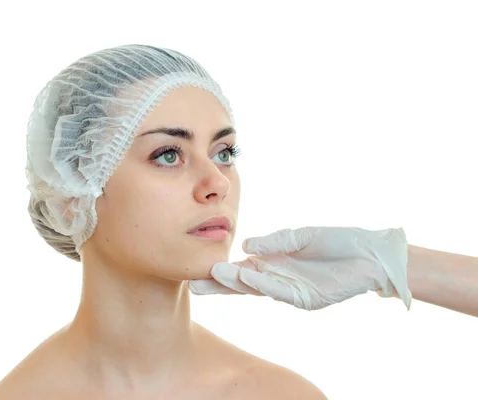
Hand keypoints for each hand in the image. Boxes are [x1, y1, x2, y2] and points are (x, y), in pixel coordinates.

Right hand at [189, 227, 411, 310]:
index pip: (242, 269)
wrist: (371, 256)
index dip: (221, 271)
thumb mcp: (302, 235)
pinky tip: (248, 277)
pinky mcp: (307, 299)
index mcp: (274, 263)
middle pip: (242, 284)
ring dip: (237, 283)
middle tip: (194, 285)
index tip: (199, 269)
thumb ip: (275, 241)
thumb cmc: (338, 242)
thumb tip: (245, 245)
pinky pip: (281, 291)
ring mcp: (291, 291)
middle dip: (219, 285)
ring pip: (258, 289)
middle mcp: (278, 279)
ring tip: (215, 274)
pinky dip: (263, 284)